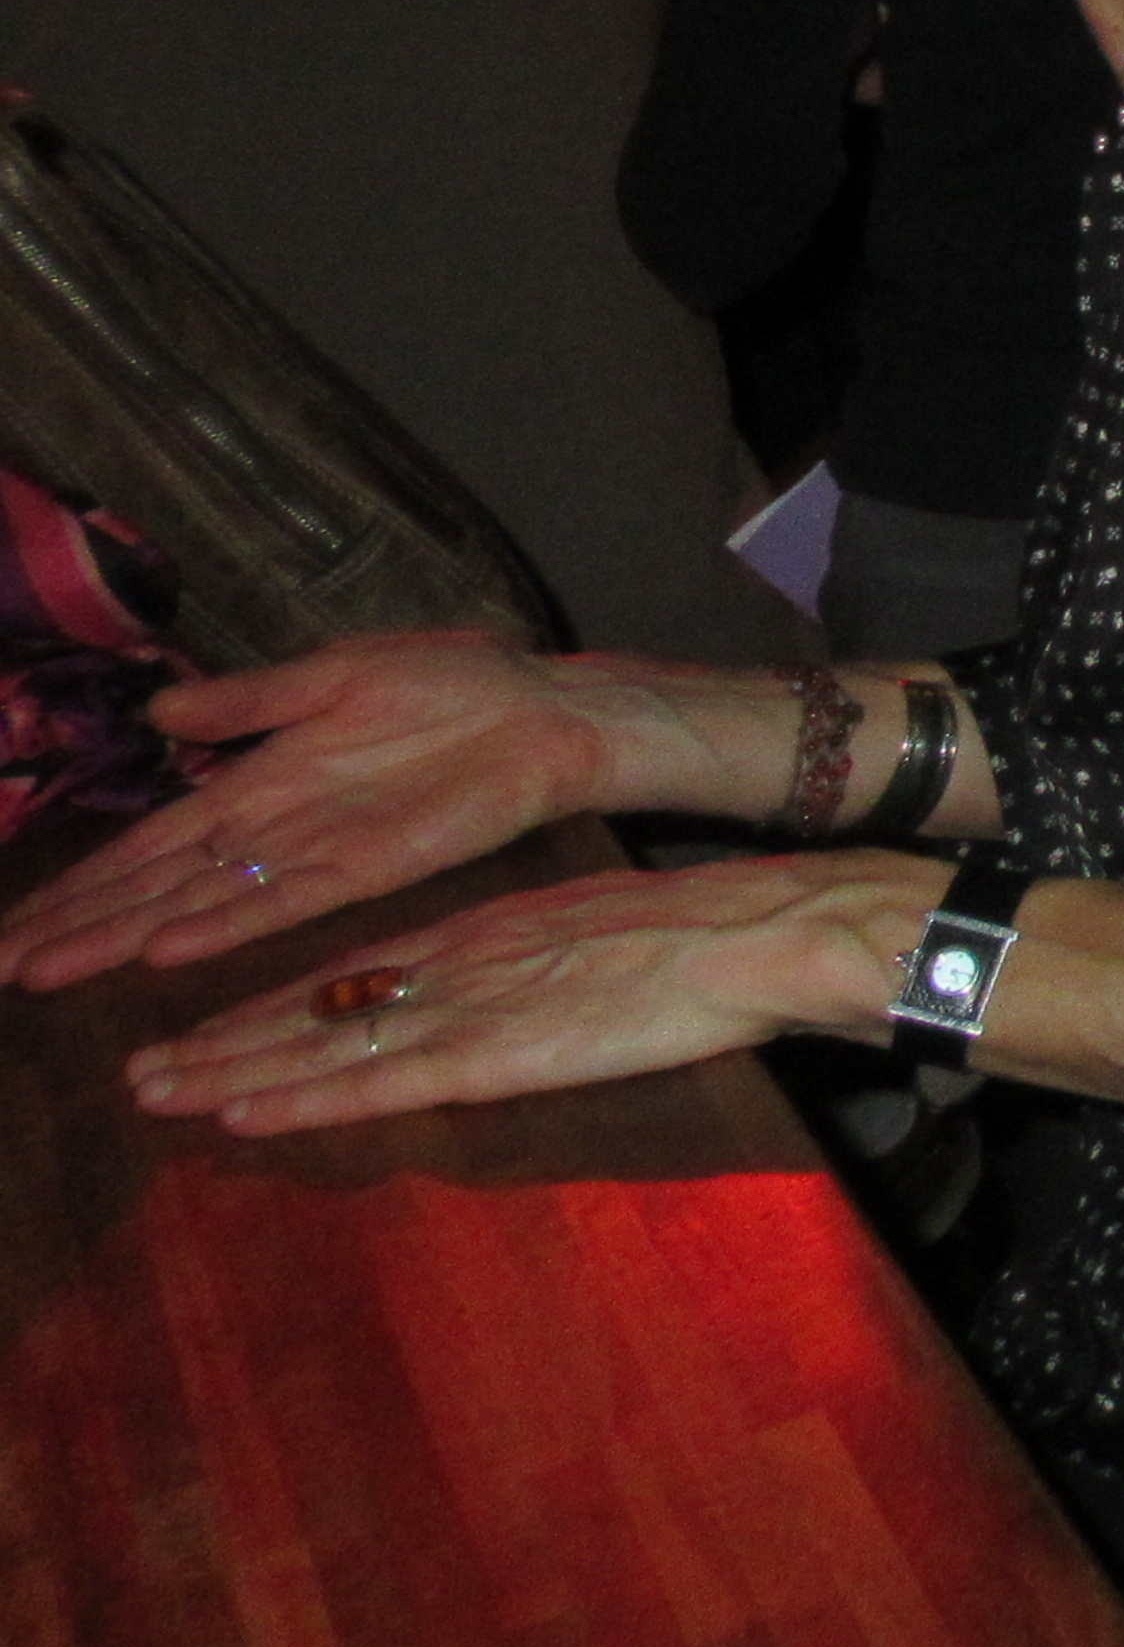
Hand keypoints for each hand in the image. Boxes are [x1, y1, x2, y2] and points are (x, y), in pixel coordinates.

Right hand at [0, 630, 669, 992]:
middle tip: (2, 970)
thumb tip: (160, 709)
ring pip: (200, 906)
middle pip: (157, 889)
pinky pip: (284, 903)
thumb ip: (249, 702)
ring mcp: (316, 854)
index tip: (17, 926)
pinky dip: (225, 925)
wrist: (545, 705)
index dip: (84, 884)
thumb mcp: (333, 676)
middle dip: (80, 927)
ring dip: (125, 938)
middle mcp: (273, 832)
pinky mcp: (370, 865)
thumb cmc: (453, 684)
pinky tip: (166, 949)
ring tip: (50, 969)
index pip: (150, 846)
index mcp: (259, 784)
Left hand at [118, 846, 934, 1133]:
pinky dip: (303, 1098)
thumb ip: (537, 966)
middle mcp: (459, 965)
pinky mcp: (496, 1053)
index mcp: (489, 933)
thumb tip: (504, 998)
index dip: (277, 1004)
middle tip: (141, 1069)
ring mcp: (472, 1008)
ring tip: (154, 1090)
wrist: (758, 933)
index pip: (357, 974)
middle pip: (321, 1009)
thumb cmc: (704, 936)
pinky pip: (378, 1082)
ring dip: (234, 1071)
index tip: (208, 1026)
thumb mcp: (597, 934)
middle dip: (227, 1040)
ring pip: (327, 1046)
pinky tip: (243, 1111)